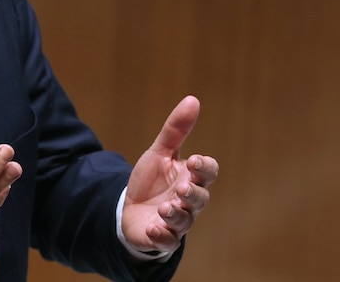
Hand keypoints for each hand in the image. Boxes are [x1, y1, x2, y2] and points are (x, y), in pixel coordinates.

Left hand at [122, 96, 218, 254]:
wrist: (131, 209)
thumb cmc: (152, 180)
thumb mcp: (160, 152)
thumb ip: (176, 130)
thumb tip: (193, 99)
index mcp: (190, 178)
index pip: (208, 173)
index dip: (204, 167)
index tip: (194, 161)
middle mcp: (188, 201)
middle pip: (200, 198)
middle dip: (193, 193)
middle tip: (182, 188)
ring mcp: (176, 222)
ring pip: (185, 221)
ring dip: (176, 214)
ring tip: (165, 208)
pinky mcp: (161, 238)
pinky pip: (167, 241)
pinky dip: (161, 235)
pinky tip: (153, 227)